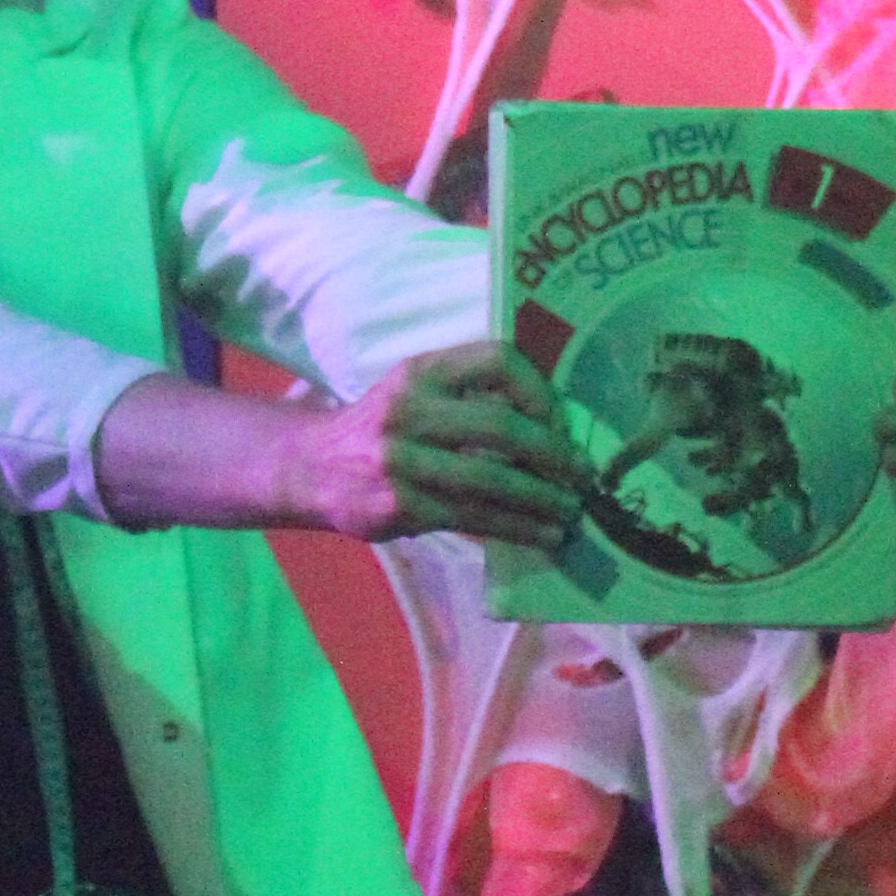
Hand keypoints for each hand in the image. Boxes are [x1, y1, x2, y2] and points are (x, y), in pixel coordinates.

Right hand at [280, 341, 579, 547]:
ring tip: (571, 513)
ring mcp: (400, 461)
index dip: (539, 390)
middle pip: (501, 427)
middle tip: (583, 476)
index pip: (497, 361)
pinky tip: (541, 534)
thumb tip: (554, 428)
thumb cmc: (382, 429)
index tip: (559, 422)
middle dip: (553, 455)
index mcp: (420, 370)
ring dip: (542, 500)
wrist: (312, 467)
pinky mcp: (399, 506)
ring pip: (492, 481)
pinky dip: (516, 527)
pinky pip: (472, 518)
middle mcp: (408, 409)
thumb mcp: (415, 391)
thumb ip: (468, 396)